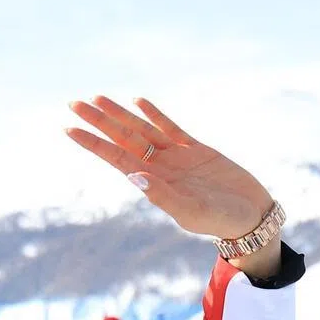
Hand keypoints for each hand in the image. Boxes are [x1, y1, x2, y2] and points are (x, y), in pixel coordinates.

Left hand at [66, 96, 275, 243]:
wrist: (250, 216)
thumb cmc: (220, 220)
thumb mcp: (190, 211)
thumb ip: (163, 195)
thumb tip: (134, 176)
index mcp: (152, 182)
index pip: (115, 157)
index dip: (92, 143)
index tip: (69, 128)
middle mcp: (159, 167)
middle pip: (122, 138)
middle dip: (99, 120)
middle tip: (73, 103)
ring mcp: (176, 156)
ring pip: (142, 128)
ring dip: (119, 114)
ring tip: (97, 98)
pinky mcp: (196, 149)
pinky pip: (170, 127)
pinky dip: (154, 114)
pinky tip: (137, 102)